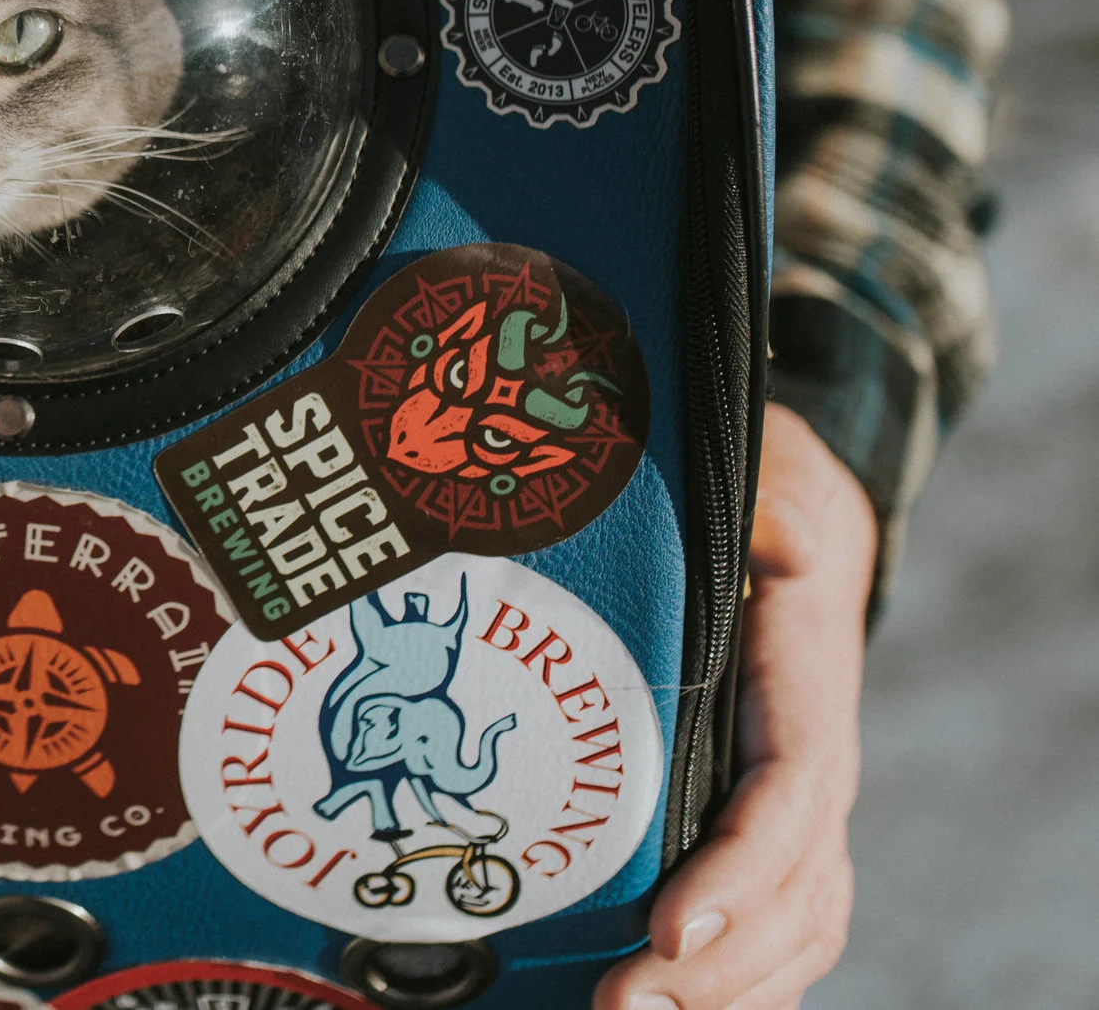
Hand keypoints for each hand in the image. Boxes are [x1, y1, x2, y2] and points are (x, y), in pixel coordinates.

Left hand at [594, 403, 874, 1009]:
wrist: (793, 515)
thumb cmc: (762, 494)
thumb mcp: (765, 475)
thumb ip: (767, 505)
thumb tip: (786, 547)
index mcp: (804, 688)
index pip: (787, 800)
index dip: (736, 873)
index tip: (665, 928)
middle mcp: (811, 762)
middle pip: (788, 892)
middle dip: (715, 965)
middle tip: (620, 1004)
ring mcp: (795, 804)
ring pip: (790, 926)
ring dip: (723, 990)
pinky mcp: (765, 827)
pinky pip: (777, 925)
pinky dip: (740, 981)